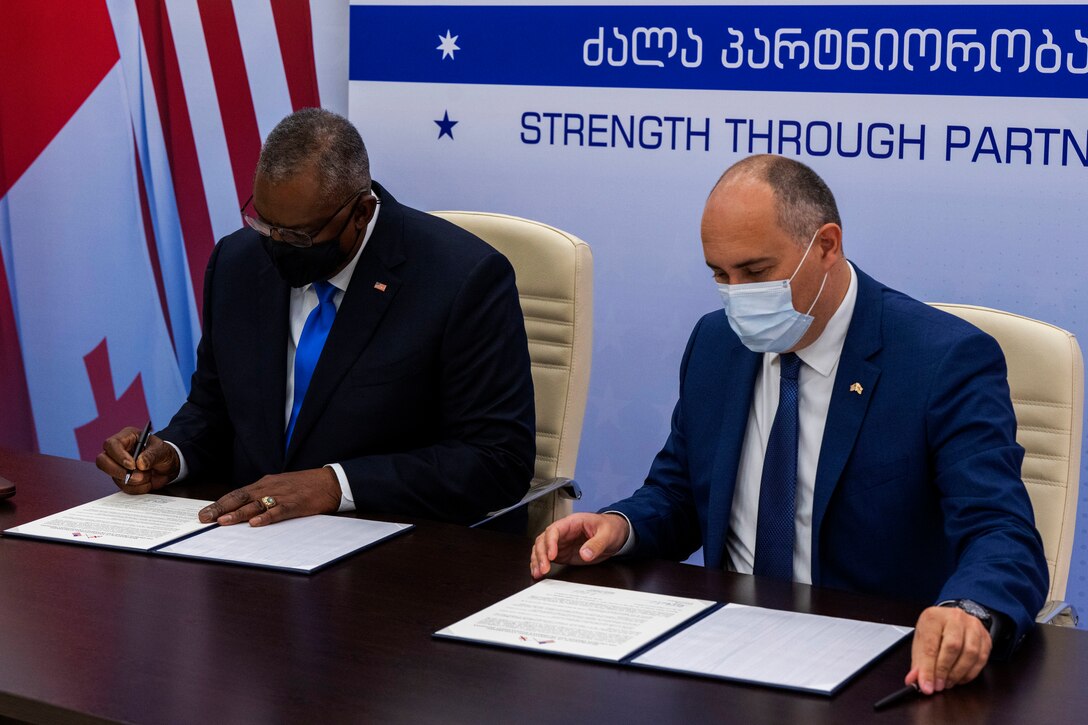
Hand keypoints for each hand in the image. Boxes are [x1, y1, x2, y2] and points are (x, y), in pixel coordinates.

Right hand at [96, 427, 179, 493]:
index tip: (132, 465)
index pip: (111, 444)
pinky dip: (137, 488)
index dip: (119, 456)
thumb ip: (152, 455)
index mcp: (127, 437)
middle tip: (136, 475)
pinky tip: (148, 482)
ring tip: (149, 475)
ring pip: (114, 477)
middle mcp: (118, 451)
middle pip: (102, 461)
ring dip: (134, 481)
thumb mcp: (162, 451)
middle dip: (118, 471)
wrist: (170, 466)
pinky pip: (123, 487)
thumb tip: (140, 463)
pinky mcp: (122, 478)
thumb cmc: (164, 453)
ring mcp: (118, 466)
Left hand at [198, 467, 341, 525]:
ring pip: (256, 505)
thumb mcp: (280, 486)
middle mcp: (270, 487)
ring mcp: (283, 495)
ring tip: (223, 521)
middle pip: (241, 498)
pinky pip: (279, 511)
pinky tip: (255, 523)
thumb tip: (245, 508)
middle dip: (221, 508)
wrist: (330, 481)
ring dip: (238, 513)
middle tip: (205, 518)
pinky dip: (266, 517)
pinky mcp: (296, 504)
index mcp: (265, 483)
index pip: (237, 493)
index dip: (220, 503)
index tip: (205, 513)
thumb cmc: (306, 485)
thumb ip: (263, 495)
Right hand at [530, 512, 629, 578]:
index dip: (550, 542)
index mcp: (572, 523)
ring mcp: (561, 543)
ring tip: (538, 573)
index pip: (554, 530)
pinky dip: (541, 564)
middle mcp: (563, 533)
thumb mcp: (607, 534)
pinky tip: (539, 572)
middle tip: (544, 568)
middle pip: (543, 540)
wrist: (616, 534)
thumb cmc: (610, 528)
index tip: (552, 555)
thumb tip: (585, 554)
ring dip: (537, 560)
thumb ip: (596, 544)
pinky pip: (547, 558)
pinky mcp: (562, 554)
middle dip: (541, 554)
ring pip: (541, 549)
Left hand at [906, 605, 992, 694]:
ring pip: (970, 653)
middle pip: (953, 647)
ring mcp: (973, 626)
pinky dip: (970, 674)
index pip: (930, 645)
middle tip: (938, 685)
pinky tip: (960, 678)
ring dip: (958, 674)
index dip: (928, 669)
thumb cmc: (935, 630)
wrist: (953, 619)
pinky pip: (981, 659)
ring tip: (947, 682)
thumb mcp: (920, 642)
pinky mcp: (986, 637)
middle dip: (944, 671)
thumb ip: (918, 663)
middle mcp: (955, 618)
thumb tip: (914, 681)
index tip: (926, 686)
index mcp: (934, 617)